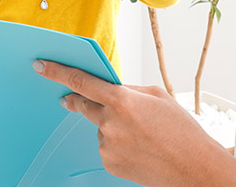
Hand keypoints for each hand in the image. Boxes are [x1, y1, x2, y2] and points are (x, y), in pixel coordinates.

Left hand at [33, 60, 235, 186]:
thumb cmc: (182, 131)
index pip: (81, 81)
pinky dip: (117, 143)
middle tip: (69, 98)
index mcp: (122, 101)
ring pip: (100, 128)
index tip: (40, 66)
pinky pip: (106, 146)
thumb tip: (110, 88)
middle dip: (76, 100)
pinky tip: (138, 148)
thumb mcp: (157, 96)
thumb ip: (128, 89)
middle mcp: (110, 123)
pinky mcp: (109, 163)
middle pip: (83, 105)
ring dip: (111, 126)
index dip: (58, 72)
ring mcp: (107, 146)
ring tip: (142, 135)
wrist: (194, 169)